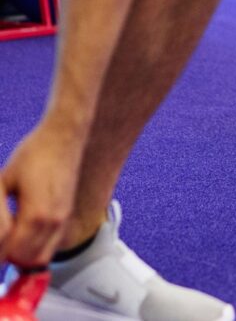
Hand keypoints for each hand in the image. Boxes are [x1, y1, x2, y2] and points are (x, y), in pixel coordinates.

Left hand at [0, 123, 81, 267]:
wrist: (64, 137)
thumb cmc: (34, 154)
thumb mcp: (2, 182)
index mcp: (36, 215)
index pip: (9, 252)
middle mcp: (53, 222)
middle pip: (26, 261)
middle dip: (6, 255)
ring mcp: (62, 220)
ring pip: (40, 258)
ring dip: (22, 256)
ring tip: (7, 239)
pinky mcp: (66, 215)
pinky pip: (50, 247)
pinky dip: (35, 249)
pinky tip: (22, 234)